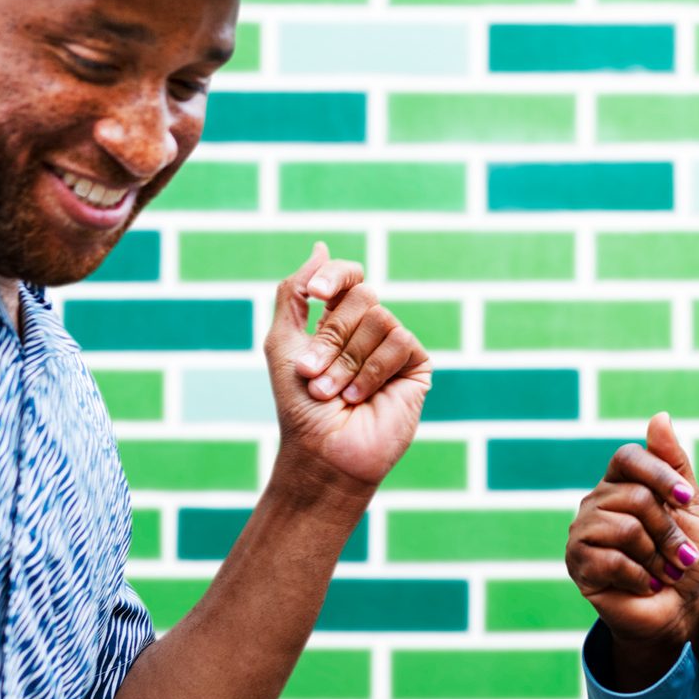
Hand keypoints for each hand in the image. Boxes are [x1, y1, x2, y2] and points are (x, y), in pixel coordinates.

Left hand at [263, 242, 429, 505]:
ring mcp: (393, 346)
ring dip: (348, 360)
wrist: (322, 452)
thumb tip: (320, 246)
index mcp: (337, 320)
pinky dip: (373, 370)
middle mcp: (367, 329)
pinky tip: (361, 397)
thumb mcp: (282, 343)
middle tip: (314, 373)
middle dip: (332, 336)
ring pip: (380, 318)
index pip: (346, 276)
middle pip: (361, 296)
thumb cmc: (299, 406)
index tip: (317, 295)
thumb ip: (294, 292)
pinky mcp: (415, 366)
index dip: (334, 276)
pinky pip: (400, 341)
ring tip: (336, 394)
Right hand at [567, 412, 698, 680]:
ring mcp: (583, 531)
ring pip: (626, 528)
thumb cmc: (684, 556)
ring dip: (657, 557)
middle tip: (681, 556)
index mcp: (621, 482)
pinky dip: (640, 576)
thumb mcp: (690, 507)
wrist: (676, 608)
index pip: (629, 457)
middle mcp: (597, 500)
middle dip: (669, 532)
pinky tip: (644, 584)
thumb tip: (659, 417)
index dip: (660, 475)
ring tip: (661, 571)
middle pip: (637, 498)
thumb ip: (674, 464)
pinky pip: (612, 560)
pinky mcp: (578, 563)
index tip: (685, 499)